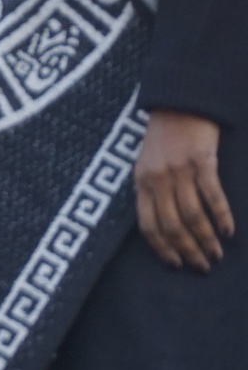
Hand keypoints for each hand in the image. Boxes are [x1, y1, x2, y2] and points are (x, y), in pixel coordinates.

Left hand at [135, 109, 234, 270]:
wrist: (179, 103)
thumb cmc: (164, 137)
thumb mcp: (147, 164)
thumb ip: (152, 190)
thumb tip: (163, 226)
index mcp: (140, 181)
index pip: (147, 225)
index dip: (162, 248)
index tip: (176, 264)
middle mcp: (157, 179)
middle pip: (172, 226)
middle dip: (188, 251)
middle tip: (203, 266)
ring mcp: (179, 170)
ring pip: (192, 216)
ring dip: (206, 240)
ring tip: (216, 255)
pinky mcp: (201, 162)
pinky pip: (212, 197)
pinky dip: (222, 217)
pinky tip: (229, 232)